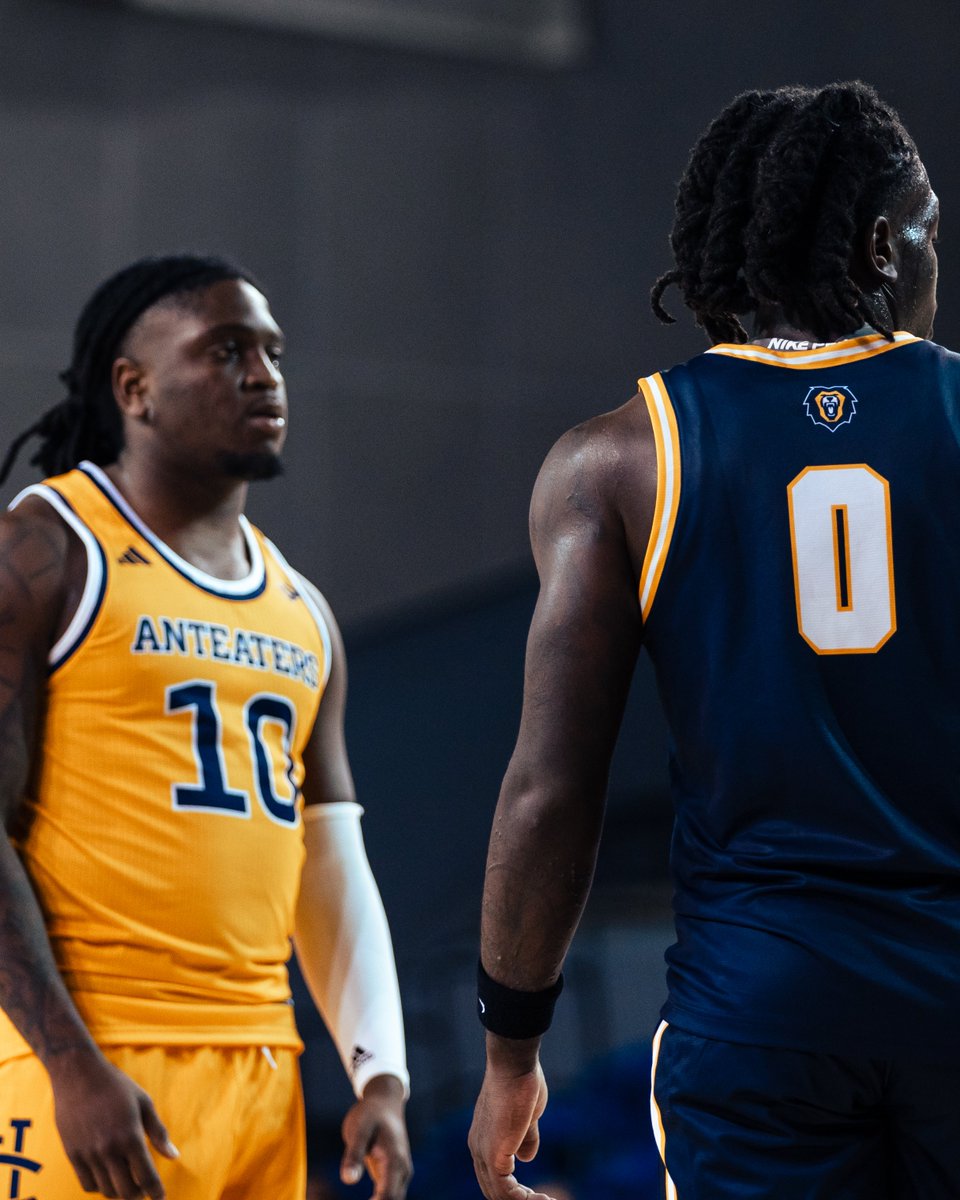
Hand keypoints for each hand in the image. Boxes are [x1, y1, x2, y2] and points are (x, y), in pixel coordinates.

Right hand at [48, 1047, 178, 1198]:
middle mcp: (109, 1149)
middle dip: (139, 1195)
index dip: (156, 1192)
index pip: (146, 1177)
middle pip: (126, 1191)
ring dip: (120, 1191)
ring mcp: (89, 1154)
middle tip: (145, 1190)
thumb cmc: (116, 1085)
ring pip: (107, 1190)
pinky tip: (108, 1176)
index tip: (161, 1198)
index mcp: (130, 1136)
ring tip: (128, 1182)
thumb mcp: (143, 1102)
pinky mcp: (73, 1154)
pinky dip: (100, 1187)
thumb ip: (158, 1132)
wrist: (78, 1074)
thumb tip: (174, 1156)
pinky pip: (87, 1184)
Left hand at [340, 1073, 411, 1199]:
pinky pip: (388, 1195)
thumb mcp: (358, 1129)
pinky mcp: (392, 1174)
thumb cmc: (370, 1114)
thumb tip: (348, 1181)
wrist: (385, 1102)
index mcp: (395, 1161)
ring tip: (361, 1199)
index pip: (388, 1197)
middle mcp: (402, 1171)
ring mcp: (399, 1174)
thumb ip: (353, 1155)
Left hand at [469, 1046, 554, 1199]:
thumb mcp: (526, 1115)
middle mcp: (478, 1150)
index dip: (513, 1190)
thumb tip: (526, 1157)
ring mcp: (484, 1154)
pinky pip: (507, 1193)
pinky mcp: (495, 1156)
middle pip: (493, 1192)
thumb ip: (525, 1137)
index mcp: (482, 1139)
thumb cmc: (521, 1082)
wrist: (513, 1064)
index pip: (492, 1177)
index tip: (536, 1194)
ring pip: (499, 1196)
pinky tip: (543, 1199)